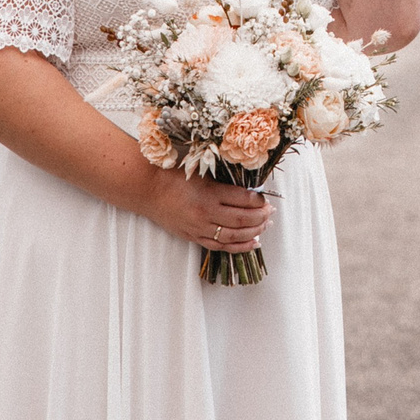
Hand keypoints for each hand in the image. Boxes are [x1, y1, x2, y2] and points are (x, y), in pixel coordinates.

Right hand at [145, 168, 270, 252]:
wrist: (148, 191)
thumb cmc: (173, 178)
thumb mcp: (201, 173)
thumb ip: (223, 183)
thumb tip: (248, 190)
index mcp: (209, 193)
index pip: (242, 198)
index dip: (258, 200)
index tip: (266, 199)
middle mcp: (206, 213)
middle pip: (241, 219)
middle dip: (260, 217)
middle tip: (270, 212)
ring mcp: (200, 228)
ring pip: (233, 235)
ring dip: (253, 232)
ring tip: (265, 226)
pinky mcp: (194, 237)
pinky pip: (220, 246)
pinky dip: (238, 246)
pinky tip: (252, 243)